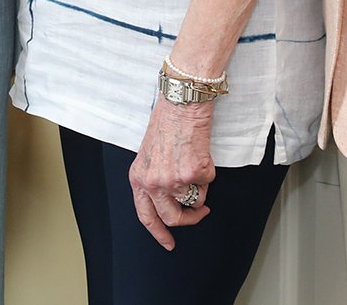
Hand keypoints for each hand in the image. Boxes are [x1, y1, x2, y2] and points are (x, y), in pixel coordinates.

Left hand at [129, 98, 215, 249]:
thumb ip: (153, 179)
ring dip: (200, 191)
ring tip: (196, 169)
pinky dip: (208, 174)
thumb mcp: (148, 155)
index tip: (168, 243)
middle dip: (188, 219)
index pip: (145, 216)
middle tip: (198, 211)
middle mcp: (154, 182)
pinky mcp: (194, 174)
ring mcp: (174, 180)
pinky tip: (200, 155)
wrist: (181, 105)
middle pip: (172, 218)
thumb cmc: (166, 123)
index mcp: (138, 178)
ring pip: (193, 202)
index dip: (158, 233)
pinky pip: (207, 185)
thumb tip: (168, 200)